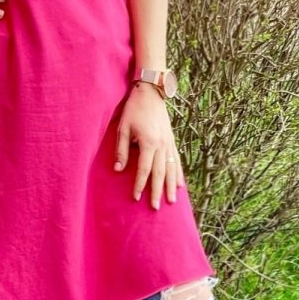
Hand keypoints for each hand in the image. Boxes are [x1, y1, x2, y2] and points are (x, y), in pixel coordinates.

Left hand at [114, 84, 184, 207]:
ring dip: (170, 186)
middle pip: (160, 173)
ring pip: (172, 169)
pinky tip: (180, 184)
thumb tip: (118, 170)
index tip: (136, 197)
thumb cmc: (134, 109)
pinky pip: (177, 160)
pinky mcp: (172, 140)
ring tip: (171, 201)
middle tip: (155, 207)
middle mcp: (162, 145)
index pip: (145, 170)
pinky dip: (179, 173)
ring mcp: (169, 143)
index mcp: (149, 143)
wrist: (151, 92)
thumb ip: (122, 150)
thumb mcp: (123, 128)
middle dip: (157, 191)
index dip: (140, 185)